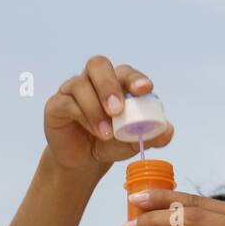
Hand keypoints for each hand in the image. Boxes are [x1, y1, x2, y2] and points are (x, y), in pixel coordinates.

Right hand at [44, 56, 174, 172]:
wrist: (85, 160)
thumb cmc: (112, 143)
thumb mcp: (136, 141)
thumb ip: (153, 134)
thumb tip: (168, 130)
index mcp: (116, 83)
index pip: (125, 72)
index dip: (135, 78)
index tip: (145, 89)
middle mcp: (93, 81)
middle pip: (98, 65)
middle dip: (110, 85)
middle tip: (119, 109)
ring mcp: (72, 91)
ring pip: (81, 85)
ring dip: (96, 109)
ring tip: (108, 133)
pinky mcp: (56, 105)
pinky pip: (67, 103)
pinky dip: (85, 117)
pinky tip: (96, 132)